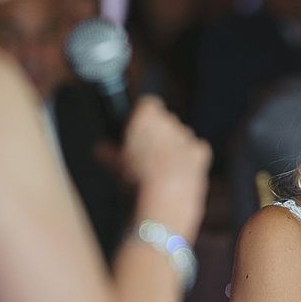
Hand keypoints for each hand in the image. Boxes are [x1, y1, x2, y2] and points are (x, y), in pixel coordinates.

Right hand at [122, 96, 209, 240]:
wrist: (167, 197)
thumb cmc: (139, 180)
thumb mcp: (117, 166)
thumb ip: (109, 153)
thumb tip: (100, 150)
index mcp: (147, 114)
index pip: (146, 105)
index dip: (140, 121)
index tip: (134, 137)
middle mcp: (169, 120)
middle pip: (164, 121)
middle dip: (158, 135)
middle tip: (146, 156)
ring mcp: (187, 135)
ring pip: (181, 135)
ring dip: (174, 147)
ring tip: (161, 170)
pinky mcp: (200, 151)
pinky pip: (196, 149)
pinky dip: (190, 158)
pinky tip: (179, 173)